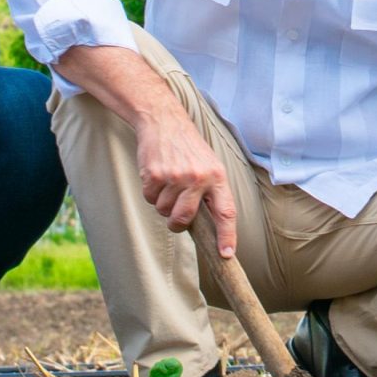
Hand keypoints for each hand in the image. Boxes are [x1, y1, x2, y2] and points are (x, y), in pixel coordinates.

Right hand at [133, 109, 236, 258]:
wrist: (164, 121)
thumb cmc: (189, 148)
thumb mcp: (210, 164)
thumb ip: (211, 192)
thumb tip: (209, 227)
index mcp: (217, 177)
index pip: (226, 212)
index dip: (227, 236)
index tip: (225, 255)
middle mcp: (198, 178)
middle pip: (184, 219)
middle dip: (176, 223)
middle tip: (175, 215)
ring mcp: (175, 177)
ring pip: (164, 211)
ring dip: (162, 202)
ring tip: (168, 181)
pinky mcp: (154, 175)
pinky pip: (149, 198)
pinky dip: (150, 192)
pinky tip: (157, 175)